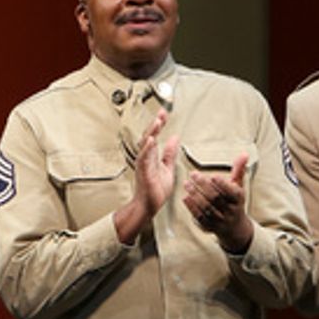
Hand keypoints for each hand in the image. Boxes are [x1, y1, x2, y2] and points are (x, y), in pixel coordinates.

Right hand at [114, 109, 179, 243]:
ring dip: (151, 132)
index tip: (164, 112)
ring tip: (157, 122)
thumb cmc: (155, 190)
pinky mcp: (143, 172)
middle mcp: (146, 158)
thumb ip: (170, 153)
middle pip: (149, 136)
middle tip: (161, 113)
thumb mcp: (168, 168)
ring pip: (146, 145)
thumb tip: (175, 139)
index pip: (155, 135)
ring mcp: (143, 165)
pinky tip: (151, 140)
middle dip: (155, 124)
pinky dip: (147, 148)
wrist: (148, 206)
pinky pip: (144, 158)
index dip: (159, 123)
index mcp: (152, 156)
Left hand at [183, 152, 253, 252]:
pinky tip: (185, 197)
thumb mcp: (239, 186)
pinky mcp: (210, 227)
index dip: (222, 185)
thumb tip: (244, 153)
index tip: (213, 176)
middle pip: (216, 198)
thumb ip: (239, 170)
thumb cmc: (235, 202)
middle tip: (193, 174)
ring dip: (195, 195)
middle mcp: (230, 211)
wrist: (235, 228)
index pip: (231, 192)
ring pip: (207, 207)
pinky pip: (200, 217)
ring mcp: (220, 220)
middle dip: (203, 185)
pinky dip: (192, 207)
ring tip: (186, 184)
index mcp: (238, 199)